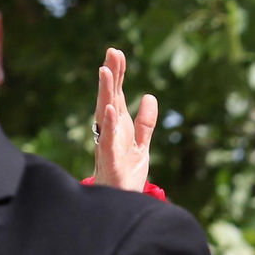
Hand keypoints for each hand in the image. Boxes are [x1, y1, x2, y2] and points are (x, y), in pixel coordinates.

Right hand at [91, 47, 158, 191]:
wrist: (121, 203)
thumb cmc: (126, 175)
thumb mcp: (141, 145)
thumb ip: (145, 123)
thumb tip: (150, 96)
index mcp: (118, 128)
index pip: (116, 96)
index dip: (117, 75)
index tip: (117, 53)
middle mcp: (109, 133)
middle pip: (110, 99)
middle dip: (111, 76)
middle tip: (113, 51)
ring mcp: (108, 146)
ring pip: (105, 115)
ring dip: (105, 93)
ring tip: (106, 71)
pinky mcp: (110, 162)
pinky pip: (107, 140)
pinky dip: (108, 125)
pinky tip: (110, 109)